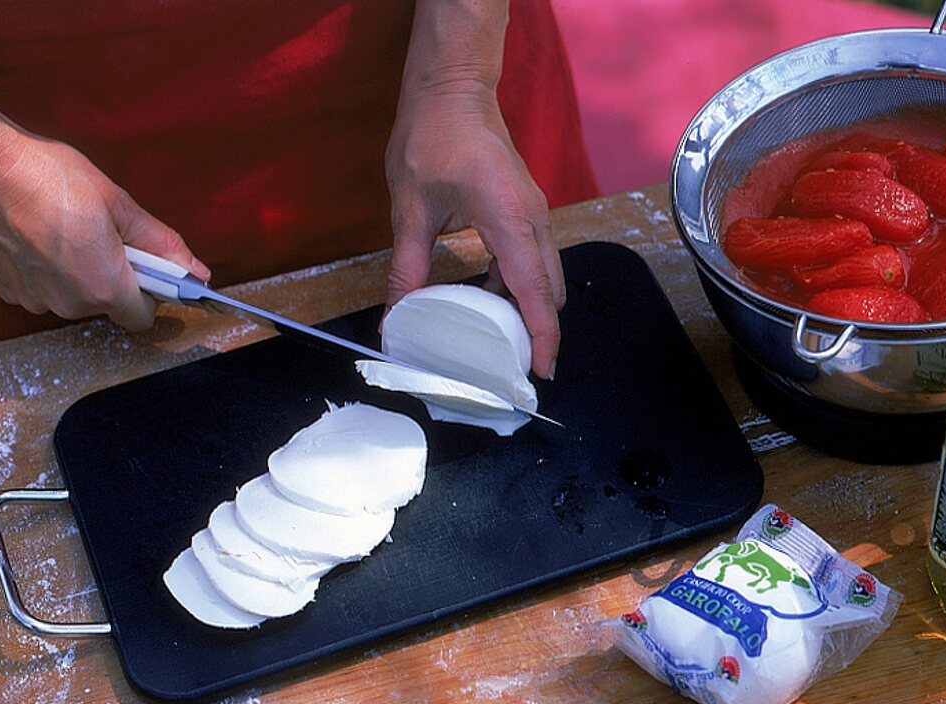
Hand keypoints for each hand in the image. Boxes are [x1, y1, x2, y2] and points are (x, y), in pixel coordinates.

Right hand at [0, 84, 208, 330]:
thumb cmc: (45, 176)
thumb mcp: (117, 203)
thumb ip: (161, 244)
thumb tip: (195, 270)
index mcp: (103, 286)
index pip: (143, 316)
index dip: (152, 294)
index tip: (151, 270)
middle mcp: (68, 302)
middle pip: (108, 304)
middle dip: (114, 275)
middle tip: (104, 234)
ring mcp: (33, 299)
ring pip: (74, 296)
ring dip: (79, 271)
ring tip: (66, 228)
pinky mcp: (6, 289)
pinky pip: (43, 288)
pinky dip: (48, 269)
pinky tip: (39, 234)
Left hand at [383, 0, 563, 379]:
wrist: (454, 87)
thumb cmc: (433, 135)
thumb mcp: (410, 209)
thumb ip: (406, 269)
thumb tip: (395, 318)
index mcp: (510, 221)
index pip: (536, 294)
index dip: (542, 339)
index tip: (540, 374)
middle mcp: (534, 220)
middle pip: (551, 291)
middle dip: (539, 332)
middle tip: (514, 367)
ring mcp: (535, 213)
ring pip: (546, 276)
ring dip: (529, 308)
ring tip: (501, 341)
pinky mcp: (527, 209)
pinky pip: (533, 258)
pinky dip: (519, 285)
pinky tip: (488, 299)